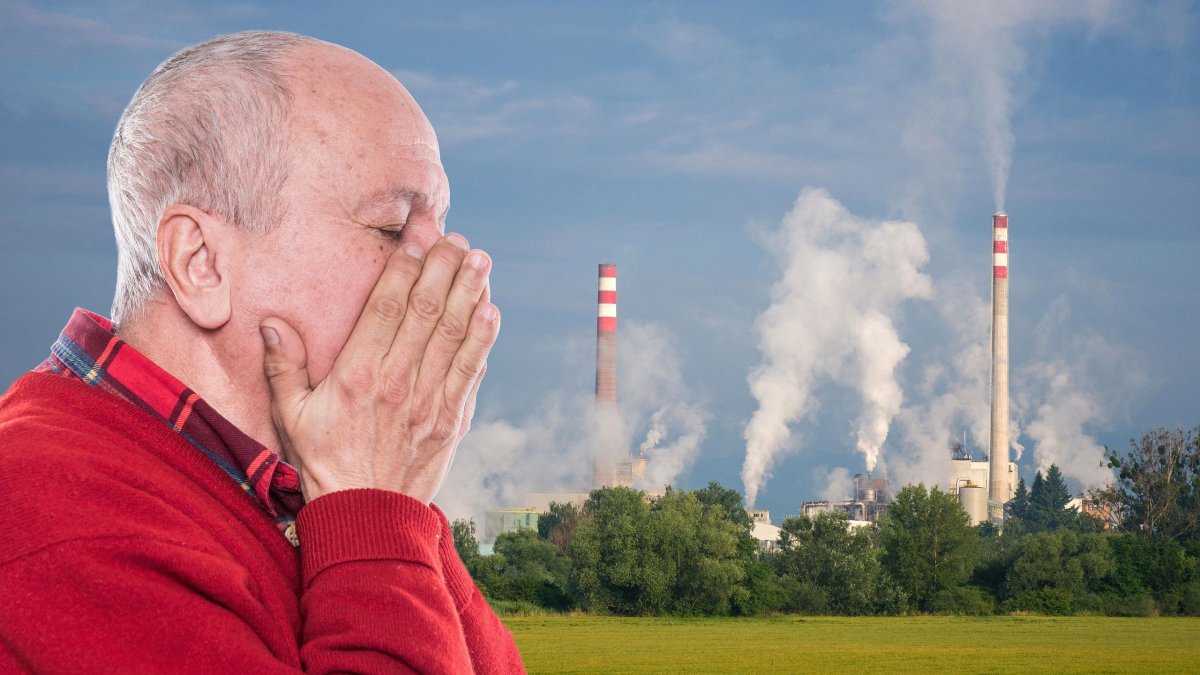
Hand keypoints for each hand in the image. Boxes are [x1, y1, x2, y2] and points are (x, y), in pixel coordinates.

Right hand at [259, 233, 498, 503]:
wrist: (366, 517)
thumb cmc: (324, 464)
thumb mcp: (291, 417)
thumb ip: (282, 367)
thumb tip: (271, 323)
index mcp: (357, 375)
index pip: (386, 307)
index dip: (405, 267)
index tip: (418, 238)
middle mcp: (397, 382)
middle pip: (426, 312)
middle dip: (443, 268)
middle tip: (456, 237)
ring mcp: (428, 401)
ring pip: (454, 336)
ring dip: (470, 294)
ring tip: (480, 260)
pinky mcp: (451, 420)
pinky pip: (470, 371)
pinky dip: (482, 339)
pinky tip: (490, 311)